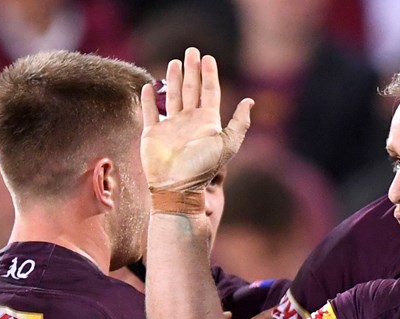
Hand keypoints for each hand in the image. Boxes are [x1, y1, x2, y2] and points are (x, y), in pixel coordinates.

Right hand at [139, 47, 253, 193]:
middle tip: (191, 51)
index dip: (209, 74)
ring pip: (173, 96)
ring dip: (173, 79)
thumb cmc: (203, 167)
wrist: (177, 187)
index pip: (209, 91)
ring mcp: (171, 126)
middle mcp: (189, 121)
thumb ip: (239, 123)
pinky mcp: (152, 133)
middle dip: (192, 69)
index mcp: (207, 121)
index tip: (208, 57)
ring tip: (174, 62)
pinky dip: (149, 100)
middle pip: (191, 89)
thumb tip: (250, 101)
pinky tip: (149, 87)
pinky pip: (150, 112)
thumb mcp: (227, 144)